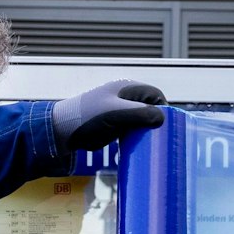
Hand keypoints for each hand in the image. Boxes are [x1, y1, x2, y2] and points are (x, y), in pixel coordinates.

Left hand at [53, 80, 167, 151]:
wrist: (64, 130)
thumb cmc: (90, 118)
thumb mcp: (118, 114)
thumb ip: (141, 114)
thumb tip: (162, 118)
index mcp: (127, 88)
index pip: (156, 95)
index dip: (165, 109)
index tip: (168, 126)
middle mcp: (125, 97)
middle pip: (150, 107)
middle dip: (156, 120)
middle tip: (161, 137)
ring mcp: (119, 110)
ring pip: (142, 118)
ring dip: (147, 129)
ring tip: (152, 143)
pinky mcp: (114, 123)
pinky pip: (132, 127)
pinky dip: (137, 135)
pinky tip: (138, 145)